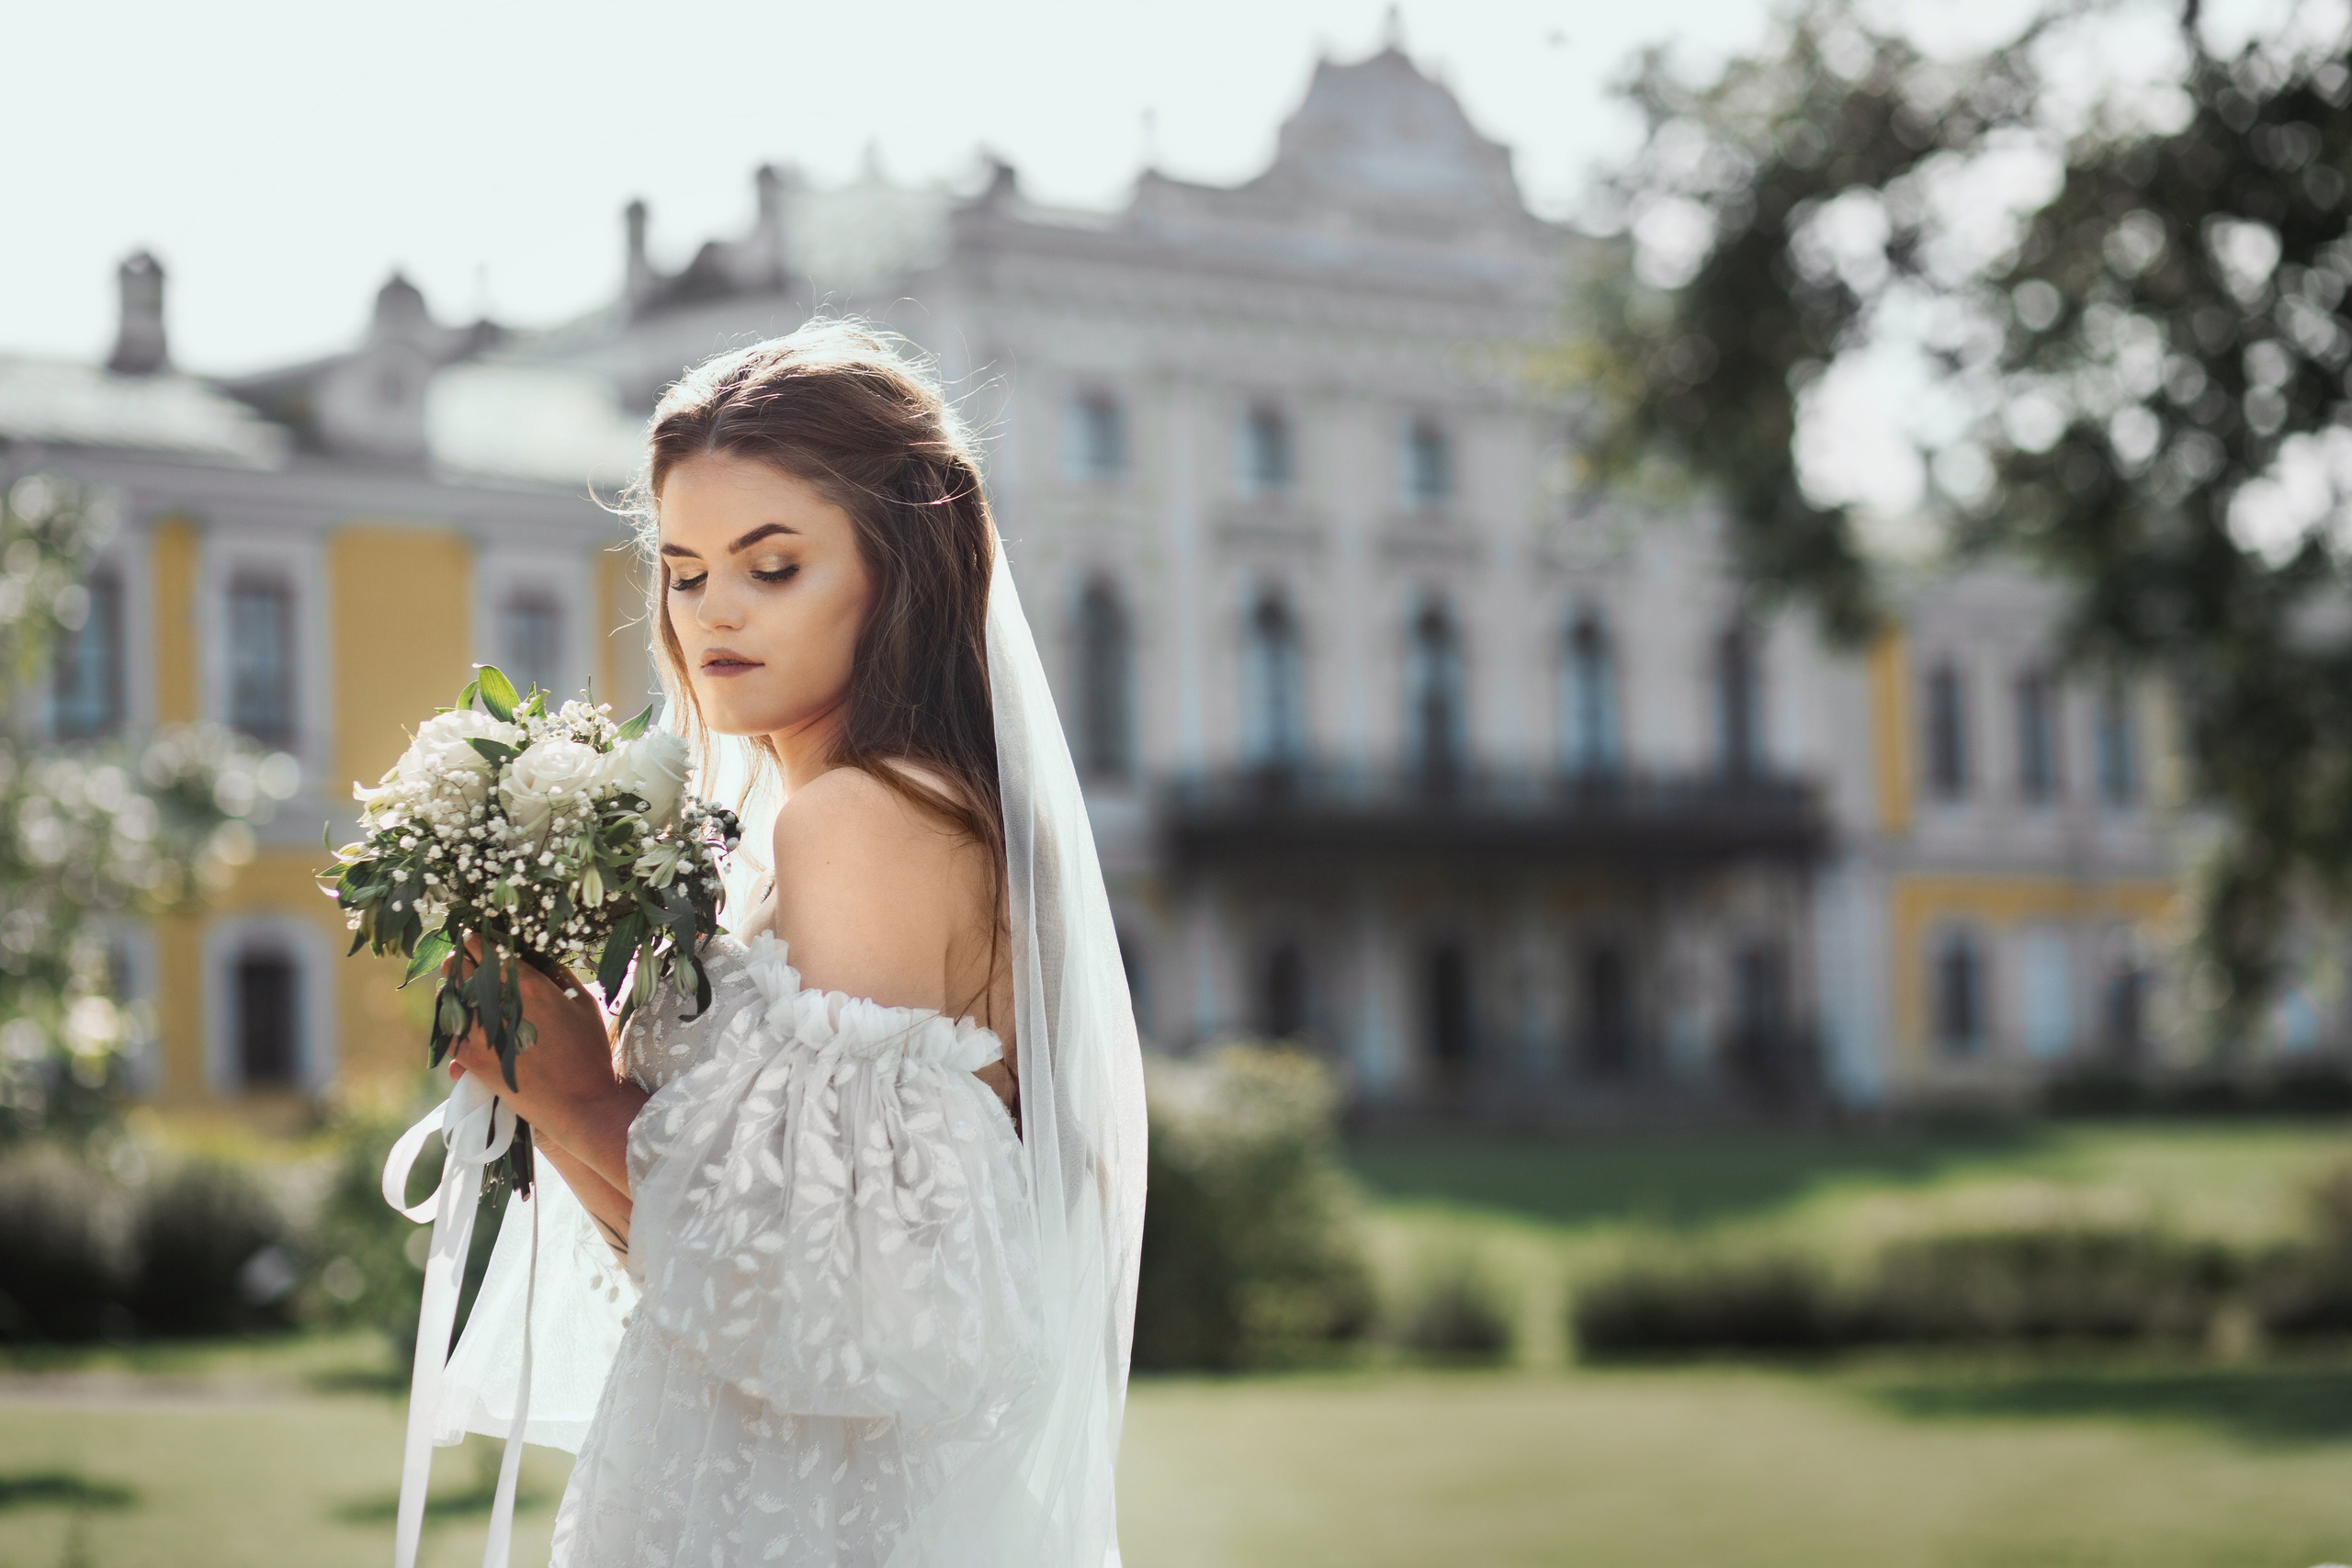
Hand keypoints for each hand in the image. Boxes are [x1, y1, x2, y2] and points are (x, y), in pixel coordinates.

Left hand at [444, 943, 630, 1151]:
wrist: (580, 1101)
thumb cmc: (589, 1052)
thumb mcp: (584, 1004)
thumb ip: (560, 976)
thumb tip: (538, 958)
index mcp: (529, 984)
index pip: (488, 949)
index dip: (478, 940)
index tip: (477, 939)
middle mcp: (500, 1003)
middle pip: (462, 967)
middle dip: (460, 959)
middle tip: (461, 958)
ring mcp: (481, 1031)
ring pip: (450, 997)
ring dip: (451, 987)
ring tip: (456, 984)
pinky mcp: (472, 1058)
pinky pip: (447, 1032)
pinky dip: (448, 1021)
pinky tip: (455, 1017)